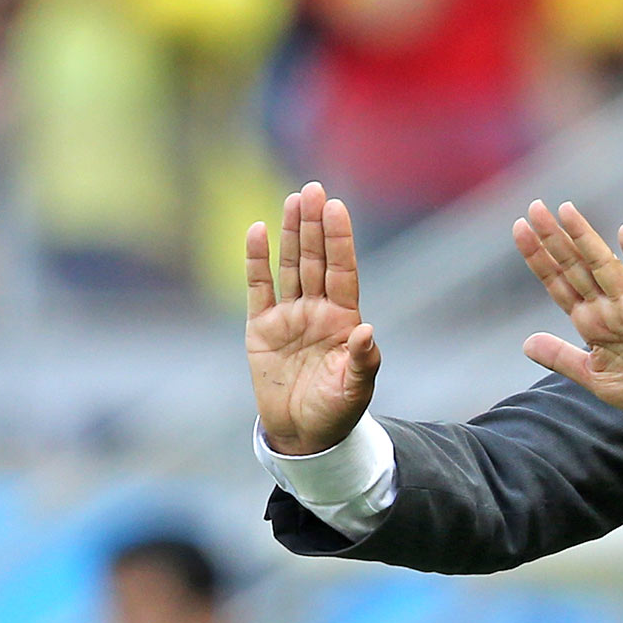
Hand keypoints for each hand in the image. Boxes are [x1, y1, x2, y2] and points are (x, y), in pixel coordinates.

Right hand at [245, 182, 380, 454]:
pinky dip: (256, 260)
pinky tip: (257, 231)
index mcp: (344, 319)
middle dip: (315, 224)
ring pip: (290, 265)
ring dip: (291, 233)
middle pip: (316, 258)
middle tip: (313, 188)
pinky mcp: (261, 328)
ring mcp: (289, 316)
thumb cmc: (337, 411)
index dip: (339, 239)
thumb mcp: (356, 389)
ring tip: (294, 199)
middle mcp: (317, 310)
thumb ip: (363, 360)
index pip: (342, 270)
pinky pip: (258, 288)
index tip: (337, 207)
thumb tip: (366, 330)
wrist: (304, 434)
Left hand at [514, 201, 622, 419]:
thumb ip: (561, 357)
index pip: (558, 282)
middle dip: (554, 239)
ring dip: (585, 239)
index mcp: (590, 321)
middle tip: (535, 207)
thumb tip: (526, 343)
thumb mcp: (592, 376)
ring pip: (603, 267)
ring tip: (567, 212)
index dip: (538, 257)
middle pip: (575, 267)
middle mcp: (607, 308)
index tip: (520, 228)